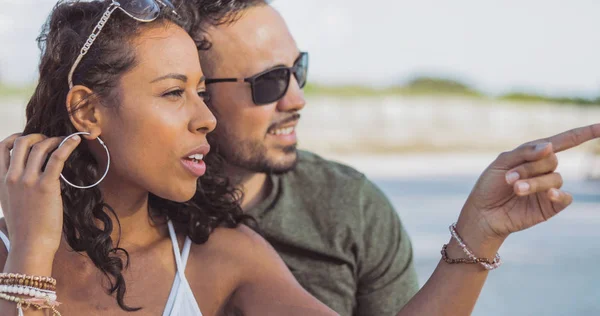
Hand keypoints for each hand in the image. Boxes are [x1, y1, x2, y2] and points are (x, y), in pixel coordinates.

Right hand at [0, 133, 80, 254]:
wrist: (30, 245)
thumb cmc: (25, 228)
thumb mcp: (11, 203)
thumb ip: (15, 187)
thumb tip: (28, 177)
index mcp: (2, 180)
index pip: (2, 148)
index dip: (17, 137)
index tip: (30, 138)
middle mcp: (12, 177)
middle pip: (22, 142)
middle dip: (38, 136)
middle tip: (51, 140)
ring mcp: (28, 181)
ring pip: (40, 147)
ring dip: (55, 140)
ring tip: (65, 142)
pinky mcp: (46, 186)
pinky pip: (57, 157)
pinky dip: (67, 144)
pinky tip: (76, 140)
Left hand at [458, 124, 599, 246]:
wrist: (482, 213)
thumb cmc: (490, 186)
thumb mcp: (502, 162)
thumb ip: (525, 152)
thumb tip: (550, 146)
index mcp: (534, 156)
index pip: (563, 141)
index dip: (584, 133)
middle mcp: (544, 170)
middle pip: (551, 160)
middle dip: (529, 167)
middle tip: (509, 178)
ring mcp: (549, 188)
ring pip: (554, 178)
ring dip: (534, 182)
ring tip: (515, 188)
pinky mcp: (550, 206)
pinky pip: (564, 197)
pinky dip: (558, 194)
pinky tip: (548, 194)